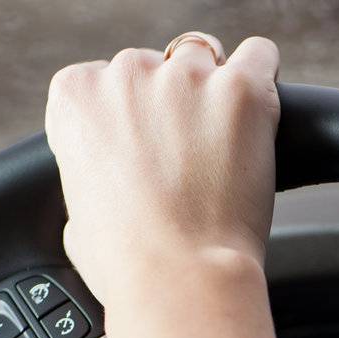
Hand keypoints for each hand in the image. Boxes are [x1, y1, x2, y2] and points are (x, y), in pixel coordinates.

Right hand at [45, 36, 280, 309]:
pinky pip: (260, 56)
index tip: (142, 152)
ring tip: (222, 145)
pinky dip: (262, 77)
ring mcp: (186, 78)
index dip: (126, 119)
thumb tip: (107, 182)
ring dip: (212, 93)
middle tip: (185, 161)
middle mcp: (126, 75)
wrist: (179, 281)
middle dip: (168, 107)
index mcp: (76, 98)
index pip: (102, 80)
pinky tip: (259, 112)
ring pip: (204, 59)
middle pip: (152, 67)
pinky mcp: (241, 91)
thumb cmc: (128, 263)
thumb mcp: (76, 215)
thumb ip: (89, 175)